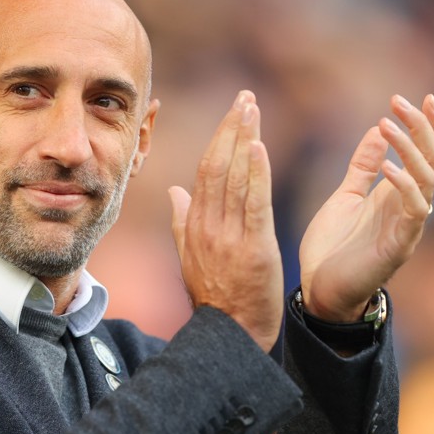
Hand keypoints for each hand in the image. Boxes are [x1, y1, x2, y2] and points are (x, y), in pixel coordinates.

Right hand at [169, 91, 283, 350]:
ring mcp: (229, 237)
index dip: (219, 138)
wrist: (231, 336)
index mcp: (194, 227)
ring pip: (234, 179)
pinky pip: (253, 204)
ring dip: (244, 140)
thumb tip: (175, 191)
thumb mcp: (190, 260)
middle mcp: (208, 227)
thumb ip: (182, 223)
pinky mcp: (253, 249)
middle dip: (231, 128)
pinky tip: (258, 147)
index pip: (205, 172)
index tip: (233, 112)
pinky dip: (255, 174)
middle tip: (245, 97)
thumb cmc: (215, 300)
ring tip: (253, 109)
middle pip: (217, 167)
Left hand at [299, 94, 433, 320]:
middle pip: (433, 160)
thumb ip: (363, 166)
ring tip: (388, 124)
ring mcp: (407, 226)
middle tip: (400, 101)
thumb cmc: (332, 247)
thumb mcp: (346, 195)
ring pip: (427, 180)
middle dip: (421, 128)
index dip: (427, 126)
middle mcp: (409, 208)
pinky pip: (413, 210)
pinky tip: (389, 167)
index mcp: (398, 195)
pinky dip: (404, 186)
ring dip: (409, 149)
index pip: (425, 154)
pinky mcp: (399, 246)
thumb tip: (378, 129)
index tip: (419, 97)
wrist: (319, 290)